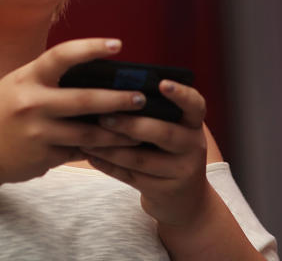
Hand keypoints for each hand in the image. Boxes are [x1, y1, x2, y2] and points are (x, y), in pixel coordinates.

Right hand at [0, 38, 145, 185]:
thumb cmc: (1, 112)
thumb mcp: (18, 86)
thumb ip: (49, 79)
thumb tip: (95, 75)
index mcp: (27, 78)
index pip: (62, 56)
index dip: (91, 48)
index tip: (118, 45)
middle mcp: (32, 103)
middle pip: (84, 100)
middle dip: (117, 99)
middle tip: (141, 98)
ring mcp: (38, 133)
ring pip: (88, 133)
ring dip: (117, 132)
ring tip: (139, 128)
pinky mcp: (44, 157)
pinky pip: (78, 152)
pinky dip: (98, 150)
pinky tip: (116, 148)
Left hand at [80, 80, 209, 227]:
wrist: (183, 198)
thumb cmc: (167, 150)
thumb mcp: (172, 128)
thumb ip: (153, 111)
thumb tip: (113, 89)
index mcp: (194, 123)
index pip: (195, 104)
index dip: (181, 93)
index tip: (163, 83)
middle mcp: (193, 145)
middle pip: (163, 132)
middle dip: (130, 124)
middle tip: (103, 117)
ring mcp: (181, 171)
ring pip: (141, 159)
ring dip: (110, 148)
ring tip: (86, 138)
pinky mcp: (163, 191)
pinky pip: (130, 177)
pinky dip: (108, 165)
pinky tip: (90, 155)